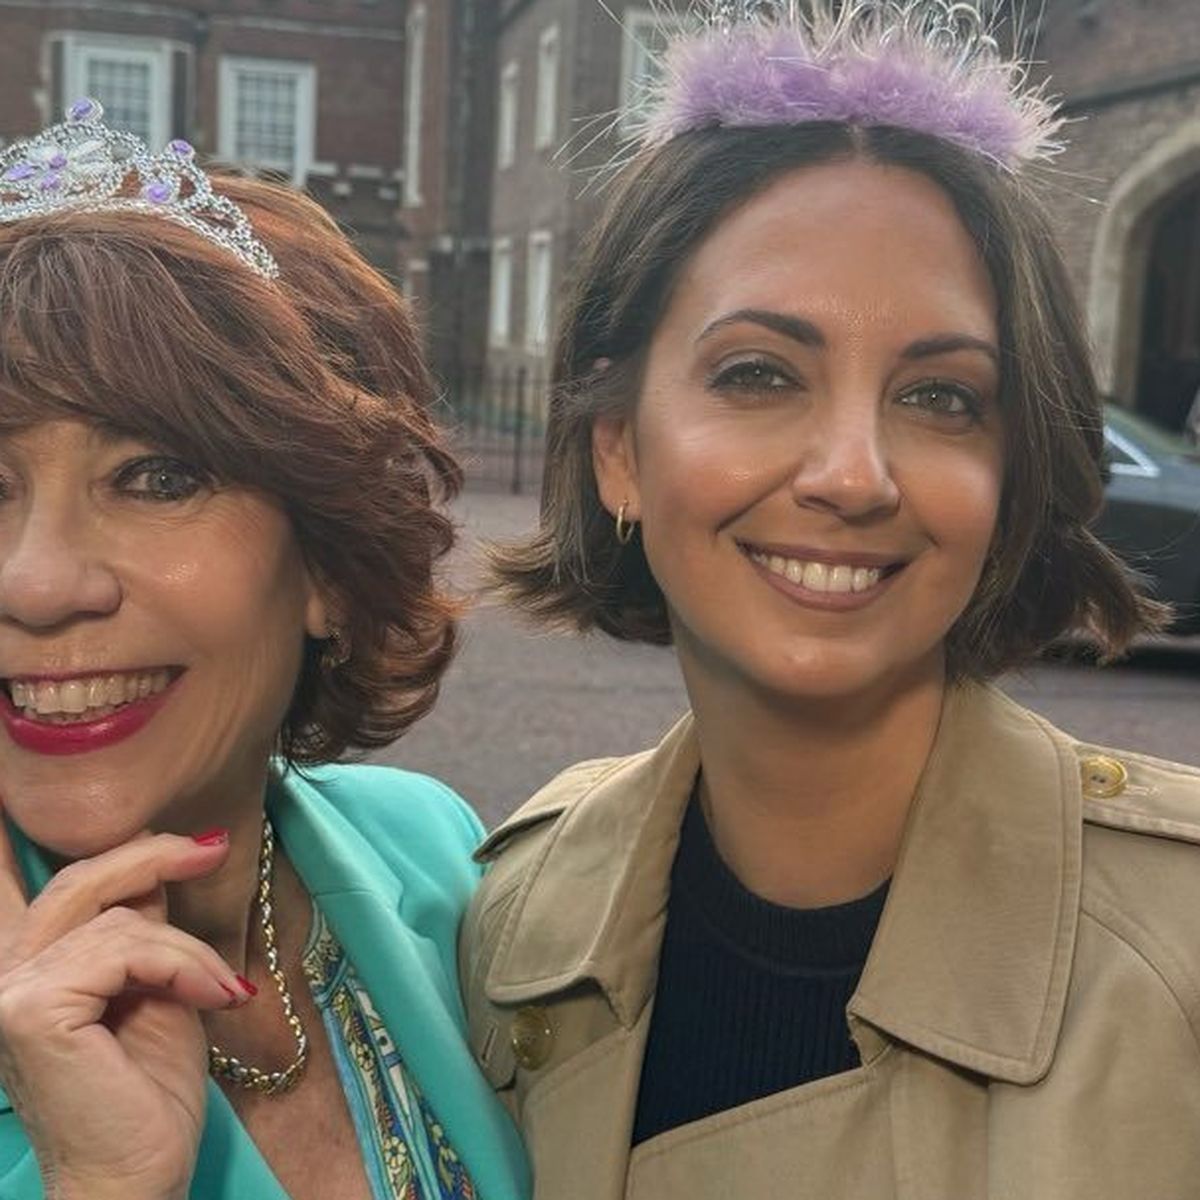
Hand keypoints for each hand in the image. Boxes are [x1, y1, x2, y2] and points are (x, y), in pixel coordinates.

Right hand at [0, 817, 252, 1199]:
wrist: (138, 1177)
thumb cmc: (147, 1095)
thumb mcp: (152, 988)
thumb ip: (139, 932)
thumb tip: (157, 868)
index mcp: (28, 970)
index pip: (44, 887)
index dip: (98, 846)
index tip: (191, 836)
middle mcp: (4, 976)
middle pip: (77, 881)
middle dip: (152, 855)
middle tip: (214, 848)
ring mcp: (9, 993)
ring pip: (120, 920)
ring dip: (189, 949)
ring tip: (224, 988)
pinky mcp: (32, 1011)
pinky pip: (128, 949)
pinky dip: (184, 966)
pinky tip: (217, 997)